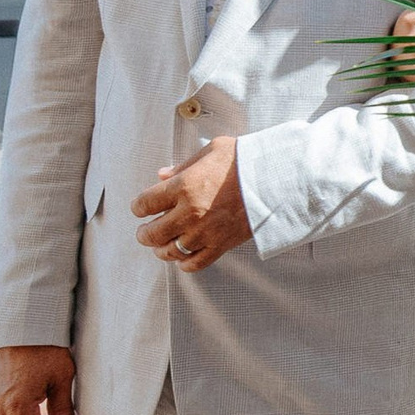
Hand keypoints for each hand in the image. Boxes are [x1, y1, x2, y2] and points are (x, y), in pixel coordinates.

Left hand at [131, 136, 250, 270]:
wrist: (276, 178)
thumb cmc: (245, 160)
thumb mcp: (211, 151)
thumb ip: (183, 166)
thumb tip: (162, 175)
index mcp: (183, 186)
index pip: (145, 203)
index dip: (138, 207)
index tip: (140, 208)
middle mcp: (190, 212)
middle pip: (152, 233)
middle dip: (144, 234)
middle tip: (144, 232)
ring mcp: (205, 232)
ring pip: (170, 251)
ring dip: (161, 250)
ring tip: (160, 246)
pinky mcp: (222, 245)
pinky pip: (195, 263)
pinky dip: (184, 264)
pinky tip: (181, 259)